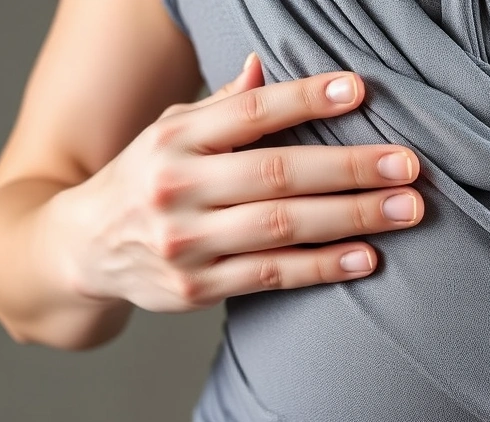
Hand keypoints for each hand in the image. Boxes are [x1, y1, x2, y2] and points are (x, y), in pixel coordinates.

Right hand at [46, 53, 423, 312]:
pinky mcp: (196, 288)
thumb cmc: (144, 180)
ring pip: (281, 227)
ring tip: (405, 210)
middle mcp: (176, 187)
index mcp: (173, 139)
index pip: (248, 112)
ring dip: (351, 218)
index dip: (305, 99)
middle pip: (276, 173)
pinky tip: (367, 257)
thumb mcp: (170, 133)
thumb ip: (220, 107)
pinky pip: (271, 275)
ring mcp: (185, 242)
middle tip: (408, 166)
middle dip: (350, 168)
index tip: (359, 90)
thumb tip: (264, 63)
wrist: (81, 251)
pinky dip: (323, 266)